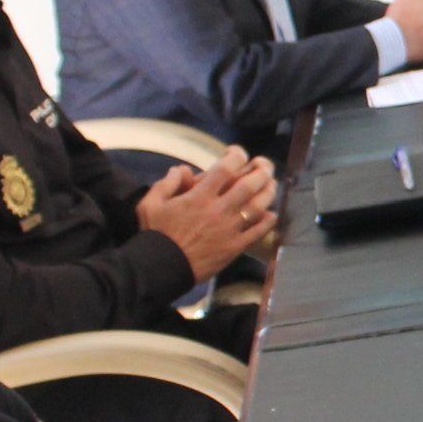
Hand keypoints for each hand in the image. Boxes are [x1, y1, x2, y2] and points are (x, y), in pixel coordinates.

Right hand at [135, 148, 278, 277]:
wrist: (162, 268)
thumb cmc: (155, 235)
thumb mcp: (151, 204)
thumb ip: (166, 183)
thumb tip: (180, 169)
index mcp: (200, 197)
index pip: (225, 169)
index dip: (236, 156)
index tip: (238, 153)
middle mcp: (219, 209)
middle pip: (249, 185)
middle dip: (261, 171)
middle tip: (265, 165)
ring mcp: (229, 229)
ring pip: (257, 206)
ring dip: (268, 192)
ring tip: (272, 184)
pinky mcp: (235, 247)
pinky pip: (257, 232)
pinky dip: (267, 221)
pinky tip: (271, 214)